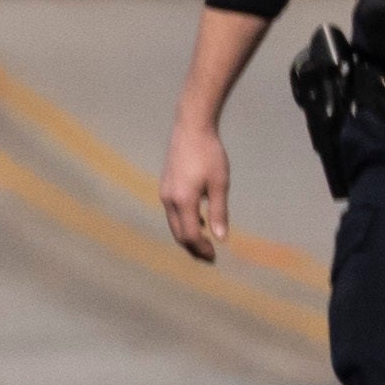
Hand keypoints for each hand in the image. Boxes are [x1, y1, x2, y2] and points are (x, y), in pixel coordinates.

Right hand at [157, 113, 237, 268]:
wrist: (191, 129)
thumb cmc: (209, 154)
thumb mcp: (219, 183)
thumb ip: (219, 212)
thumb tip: (221, 237)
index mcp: (183, 201)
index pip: (190, 235)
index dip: (201, 248)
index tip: (214, 256)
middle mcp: (168, 200)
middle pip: (178, 233)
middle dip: (192, 247)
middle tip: (208, 256)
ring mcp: (164, 193)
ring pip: (173, 224)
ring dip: (187, 236)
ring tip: (204, 242)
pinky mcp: (165, 187)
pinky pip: (172, 213)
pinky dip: (184, 223)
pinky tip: (199, 221)